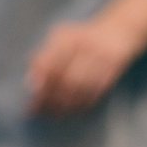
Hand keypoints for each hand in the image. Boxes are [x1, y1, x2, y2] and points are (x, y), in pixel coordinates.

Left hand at [25, 16, 139, 115]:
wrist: (116, 32)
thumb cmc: (79, 40)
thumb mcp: (58, 41)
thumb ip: (41, 58)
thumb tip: (29, 81)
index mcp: (68, 36)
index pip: (51, 62)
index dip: (41, 83)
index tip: (31, 97)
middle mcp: (86, 44)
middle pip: (66, 78)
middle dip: (51, 98)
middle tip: (39, 111)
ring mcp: (102, 56)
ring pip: (80, 88)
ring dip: (64, 105)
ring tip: (53, 113)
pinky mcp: (113, 68)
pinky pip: (95, 91)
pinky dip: (80, 104)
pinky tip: (70, 110)